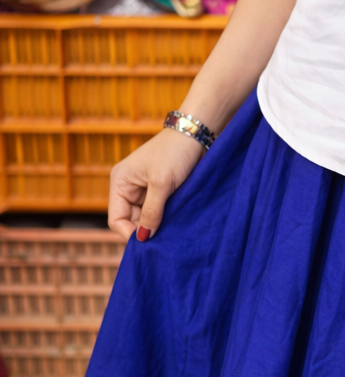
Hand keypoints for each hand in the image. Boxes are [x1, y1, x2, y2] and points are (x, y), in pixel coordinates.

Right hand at [108, 128, 205, 242]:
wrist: (195, 133)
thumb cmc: (175, 152)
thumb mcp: (162, 183)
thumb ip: (152, 212)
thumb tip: (142, 238)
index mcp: (120, 182)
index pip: (116, 218)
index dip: (129, 233)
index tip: (149, 243)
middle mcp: (128, 186)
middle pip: (130, 220)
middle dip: (145, 230)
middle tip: (164, 240)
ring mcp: (143, 188)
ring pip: (145, 217)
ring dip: (157, 224)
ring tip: (171, 230)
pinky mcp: (159, 189)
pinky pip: (157, 210)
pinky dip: (164, 217)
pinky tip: (175, 222)